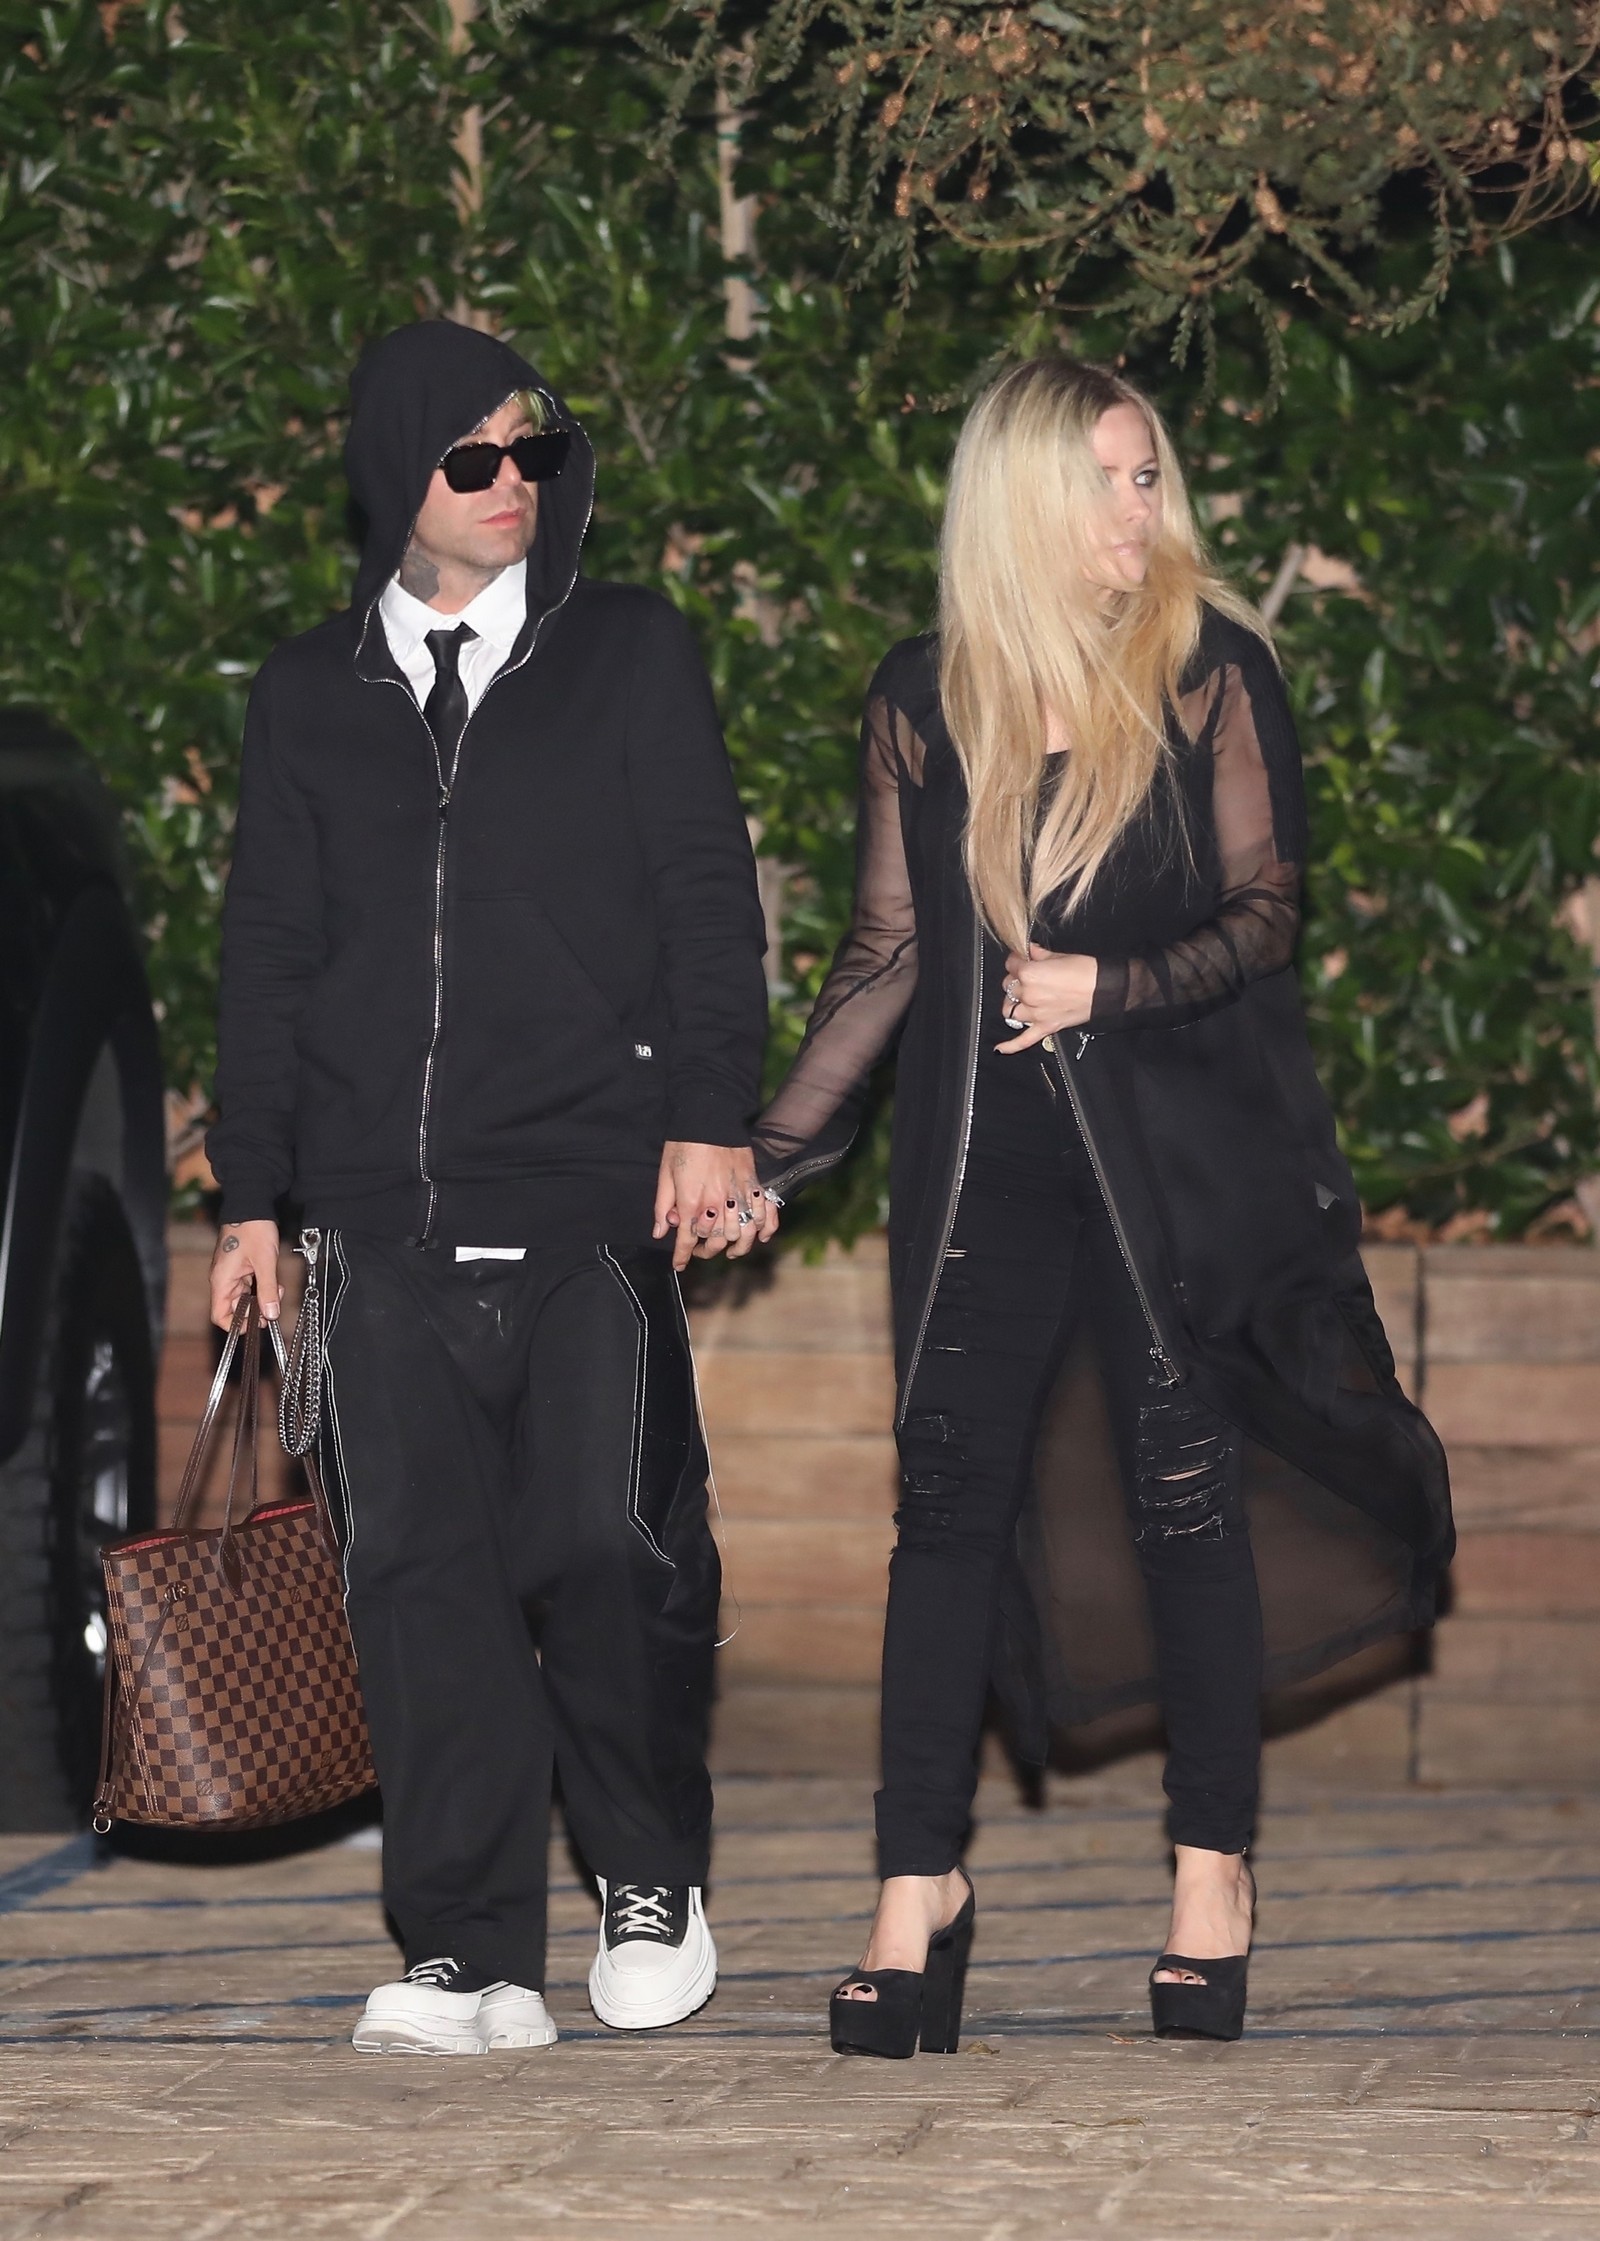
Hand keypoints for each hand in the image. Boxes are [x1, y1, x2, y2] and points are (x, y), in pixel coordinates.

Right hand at [210, 1219, 280, 1330]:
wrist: (251, 1206)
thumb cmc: (253, 1229)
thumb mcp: (265, 1262)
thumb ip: (268, 1289)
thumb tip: (271, 1314)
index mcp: (222, 1280)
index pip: (220, 1316)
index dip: (237, 1325)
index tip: (257, 1323)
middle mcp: (223, 1280)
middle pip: (233, 1309)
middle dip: (255, 1311)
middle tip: (273, 1306)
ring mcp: (230, 1274)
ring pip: (243, 1298)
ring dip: (260, 1298)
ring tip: (277, 1290)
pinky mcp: (239, 1268)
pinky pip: (248, 1286)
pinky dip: (261, 1288)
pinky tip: (274, 1283)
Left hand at [654, 1143, 780, 1271]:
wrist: (710, 1116)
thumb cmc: (683, 1143)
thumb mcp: (665, 1173)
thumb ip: (663, 1205)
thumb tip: (660, 1231)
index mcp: (692, 1202)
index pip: (687, 1240)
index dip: (682, 1256)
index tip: (679, 1265)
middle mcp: (717, 1203)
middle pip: (717, 1240)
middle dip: (706, 1251)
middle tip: (699, 1251)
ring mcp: (739, 1195)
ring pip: (744, 1234)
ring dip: (738, 1247)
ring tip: (731, 1250)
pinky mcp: (754, 1184)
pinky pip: (765, 1214)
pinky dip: (765, 1228)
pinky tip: (760, 1236)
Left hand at [996, 943, 1097, 1053]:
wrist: (1104, 989)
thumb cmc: (1085, 971)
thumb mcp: (1059, 955)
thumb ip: (1038, 954)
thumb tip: (1029, 950)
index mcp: (1029, 974)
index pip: (1011, 965)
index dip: (1017, 960)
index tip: (1022, 959)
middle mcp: (1028, 994)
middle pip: (1009, 987)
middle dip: (1017, 980)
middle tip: (1028, 976)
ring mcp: (1035, 1013)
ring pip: (1011, 1011)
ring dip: (1014, 1005)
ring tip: (1020, 1000)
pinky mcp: (1045, 1027)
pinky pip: (1023, 1040)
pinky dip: (1010, 1046)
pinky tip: (1000, 1048)